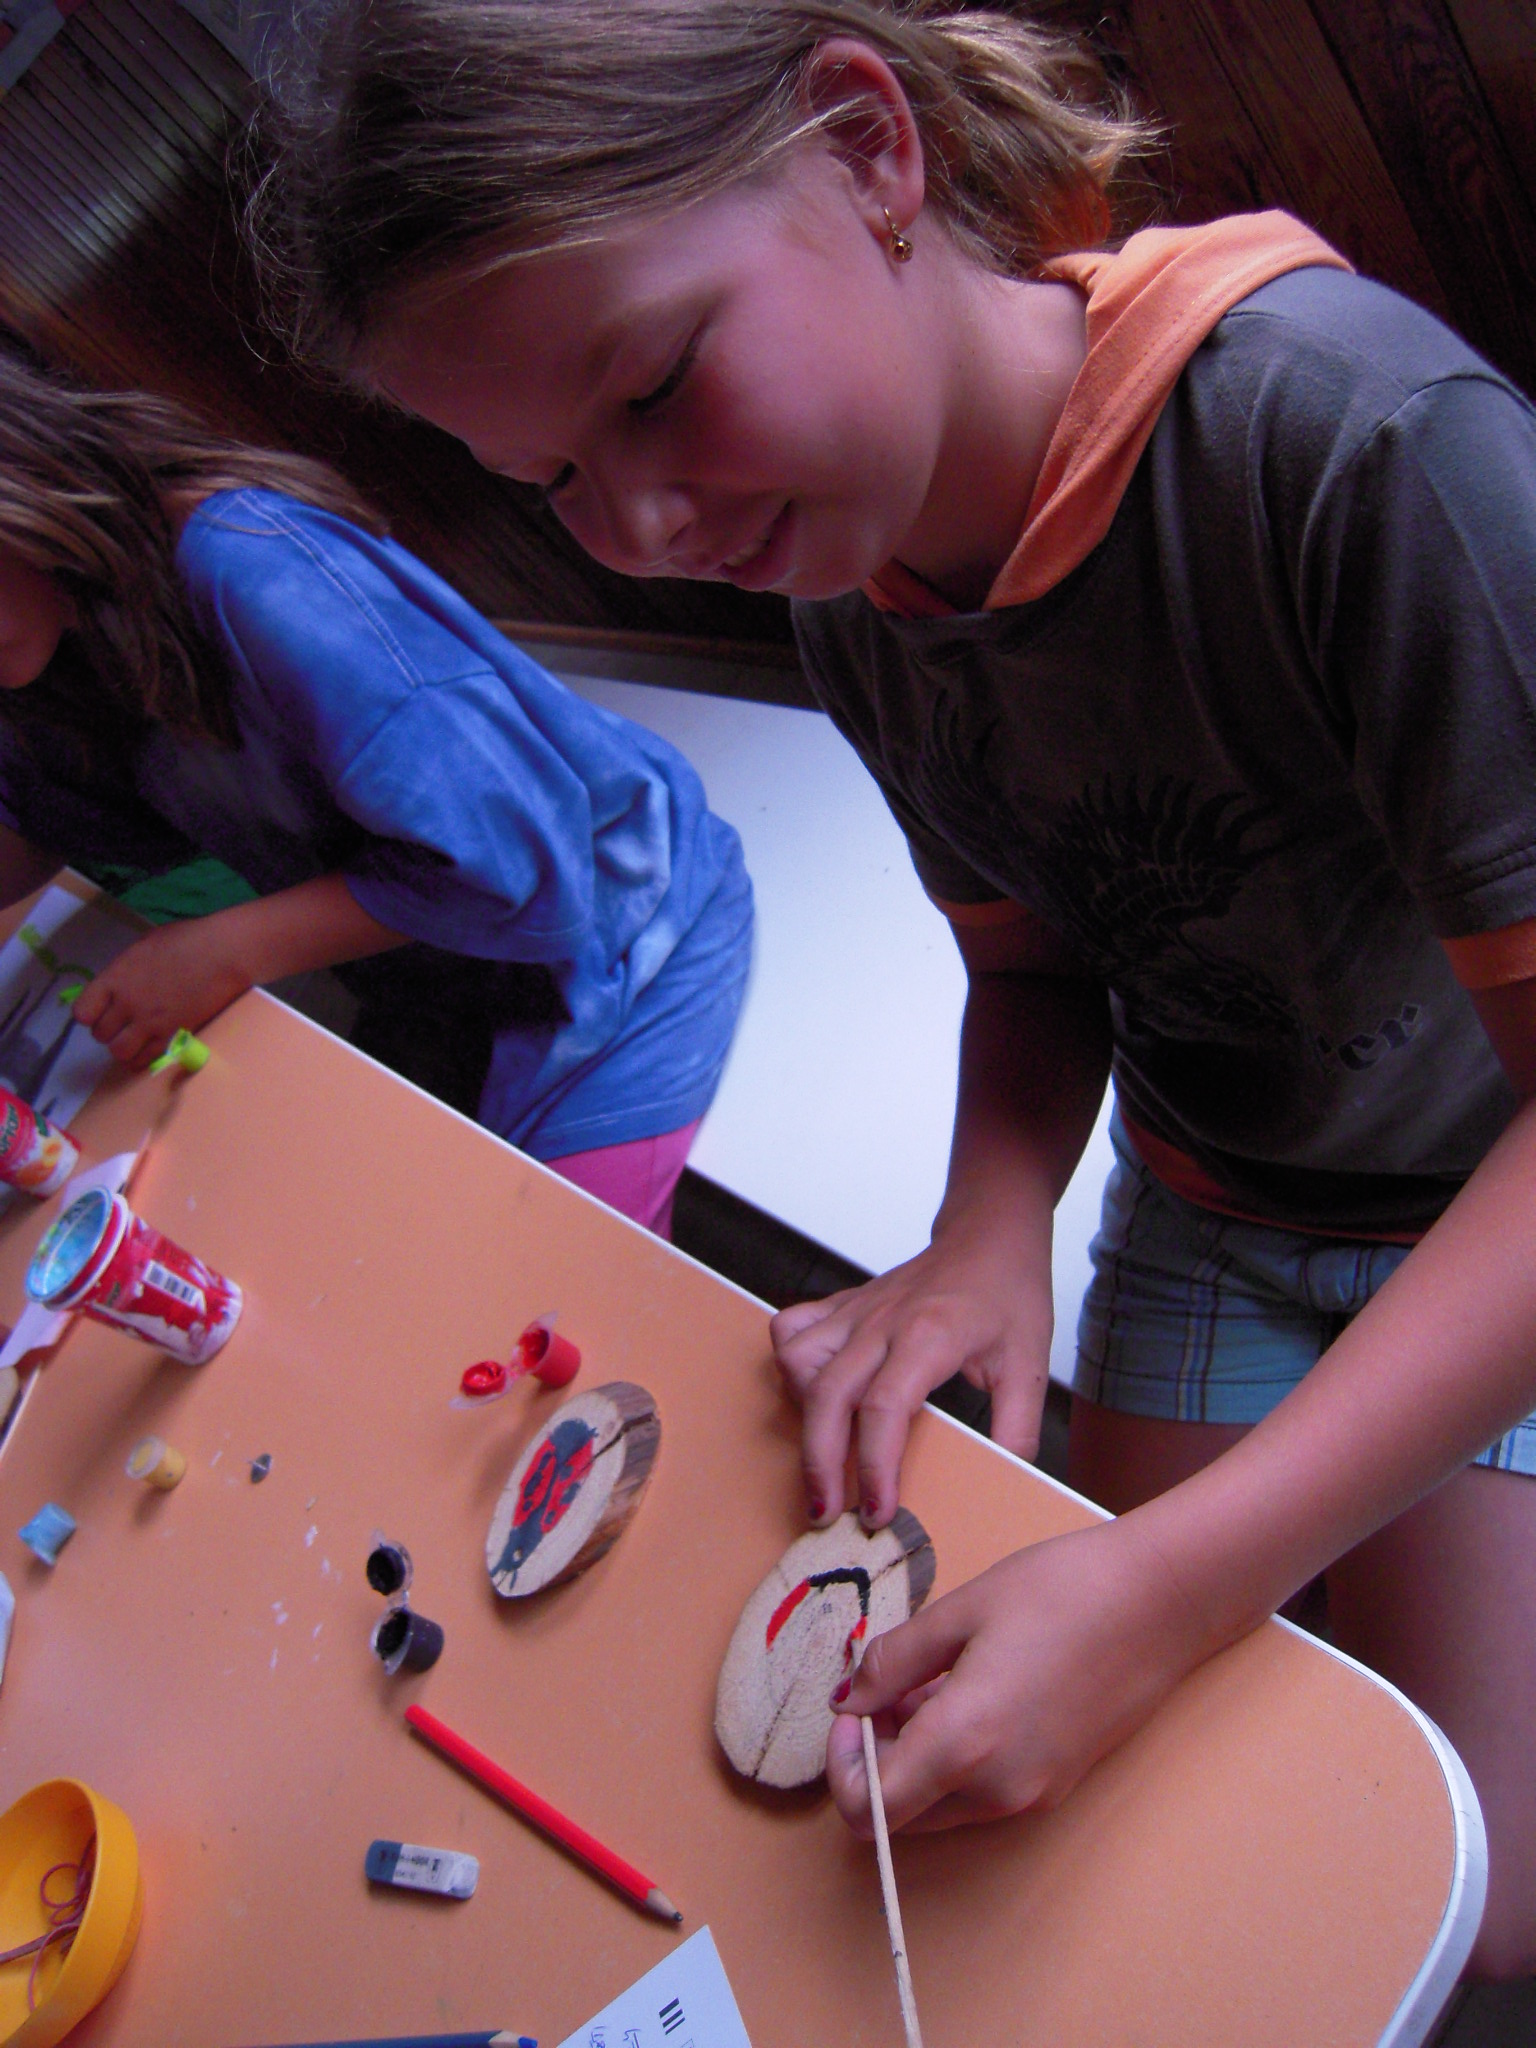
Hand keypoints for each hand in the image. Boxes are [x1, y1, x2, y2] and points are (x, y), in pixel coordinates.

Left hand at [72, 919, 250, 1068]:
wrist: (224, 954)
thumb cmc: (187, 939)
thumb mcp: (144, 947)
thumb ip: (125, 970)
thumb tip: (119, 985)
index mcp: (116, 978)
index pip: (83, 1011)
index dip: (90, 1013)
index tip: (100, 1009)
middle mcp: (128, 1004)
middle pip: (100, 1034)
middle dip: (108, 1030)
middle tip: (122, 1022)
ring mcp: (150, 1022)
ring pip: (119, 1052)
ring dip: (123, 1047)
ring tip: (134, 1038)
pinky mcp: (173, 1035)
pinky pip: (146, 1059)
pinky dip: (142, 1057)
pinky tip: (148, 1048)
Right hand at [771, 1209, 1053, 1528]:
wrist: (990, 1234)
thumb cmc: (1008, 1294)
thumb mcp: (1030, 1364)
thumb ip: (1018, 1428)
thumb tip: (1008, 1485)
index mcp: (930, 1335)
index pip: (884, 1408)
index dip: (875, 1466)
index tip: (878, 1512)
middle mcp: (882, 1321)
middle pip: (828, 1395)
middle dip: (820, 1463)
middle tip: (826, 1513)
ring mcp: (857, 1311)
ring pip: (798, 1360)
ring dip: (801, 1415)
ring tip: (821, 1456)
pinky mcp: (842, 1305)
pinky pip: (792, 1330)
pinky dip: (789, 1367)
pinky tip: (811, 1395)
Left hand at [826, 1516, 1214, 1833]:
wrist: (1159, 1600)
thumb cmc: (1060, 1592)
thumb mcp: (960, 1612)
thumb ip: (891, 1663)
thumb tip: (846, 1699)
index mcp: (964, 1745)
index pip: (868, 1813)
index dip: (841, 1767)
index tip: (850, 1710)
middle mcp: (996, 1789)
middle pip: (901, 1816)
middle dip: (876, 1760)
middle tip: (884, 1688)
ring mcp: (1030, 1795)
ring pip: (940, 1806)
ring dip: (915, 1759)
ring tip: (928, 1680)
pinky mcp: (1055, 1786)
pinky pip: (981, 1793)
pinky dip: (955, 1759)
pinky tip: (969, 1691)